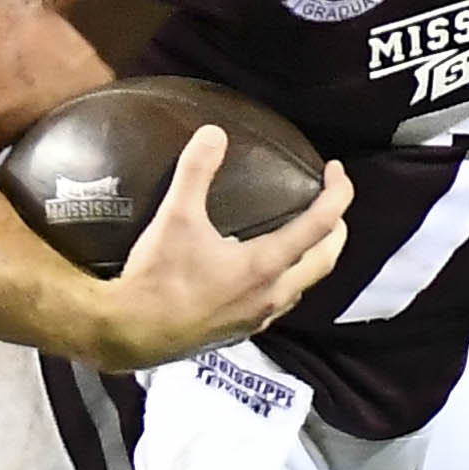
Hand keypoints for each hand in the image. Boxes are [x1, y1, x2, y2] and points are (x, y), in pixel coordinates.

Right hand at [76, 128, 350, 372]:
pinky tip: (259, 269)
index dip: (338, 192)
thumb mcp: (175, 218)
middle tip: (327, 203)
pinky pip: (278, 301)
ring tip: (300, 233)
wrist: (130, 335)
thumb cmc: (157, 279)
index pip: (322, 224)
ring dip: (312, 257)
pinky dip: (285, 278)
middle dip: (335, 228)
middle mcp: (272, 294)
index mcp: (266, 265)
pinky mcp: (240, 331)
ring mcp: (258, 317)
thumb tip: (213, 134)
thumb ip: (196, 172)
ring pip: (304, 284)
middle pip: (326, 259)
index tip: (334, 170)